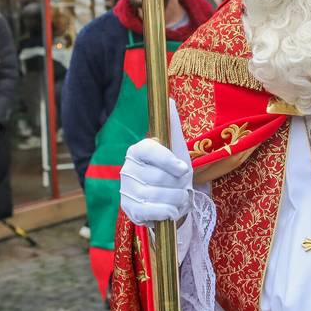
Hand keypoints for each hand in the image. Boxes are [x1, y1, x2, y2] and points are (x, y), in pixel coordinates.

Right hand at [120, 110, 192, 225]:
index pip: (150, 152)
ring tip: (179, 197)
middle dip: (178, 184)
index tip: (184, 169)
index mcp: (138, 150)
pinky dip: (168, 212)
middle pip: (158, 177)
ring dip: (176, 199)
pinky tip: (172, 209)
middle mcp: (127, 168)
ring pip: (157, 195)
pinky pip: (152, 212)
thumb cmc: (174, 170)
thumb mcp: (177, 147)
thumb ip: (172, 125)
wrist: (170, 200)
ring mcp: (126, 190)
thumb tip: (169, 99)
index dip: (168, 161)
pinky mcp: (129, 209)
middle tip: (182, 185)